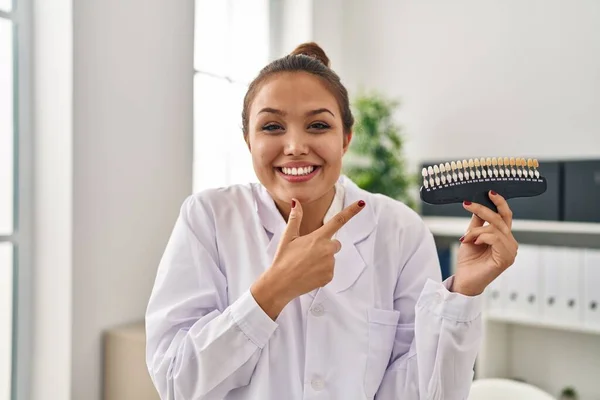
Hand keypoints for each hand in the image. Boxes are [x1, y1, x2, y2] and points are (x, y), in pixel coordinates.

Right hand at [251, 198, 365, 318]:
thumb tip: (296, 202)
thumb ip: (296, 218)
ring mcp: (330, 264)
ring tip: (306, 265)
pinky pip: (329, 270)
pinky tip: (309, 273)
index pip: (338, 220)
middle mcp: (327, 250)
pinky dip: (321, 271)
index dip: (351, 211)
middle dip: (326, 246)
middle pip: (336, 243)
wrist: (280, 284)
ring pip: (331, 258)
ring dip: (323, 259)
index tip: (361, 203)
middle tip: (309, 253)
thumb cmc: (283, 259)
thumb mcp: (288, 237)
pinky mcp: (329, 276)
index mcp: (318, 238)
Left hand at [453, 191, 518, 295]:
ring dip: (476, 231)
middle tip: (468, 204)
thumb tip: (478, 204)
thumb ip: (478, 222)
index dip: (500, 202)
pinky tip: (474, 243)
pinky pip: (494, 238)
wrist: (464, 280)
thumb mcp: (471, 236)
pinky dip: (481, 237)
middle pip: (500, 219)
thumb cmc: (469, 261)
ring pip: (495, 228)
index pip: (505, 215)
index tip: (489, 191)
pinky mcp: (505, 258)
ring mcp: (510, 251)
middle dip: (482, 210)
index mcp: (504, 237)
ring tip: (466, 239)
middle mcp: (510, 243)